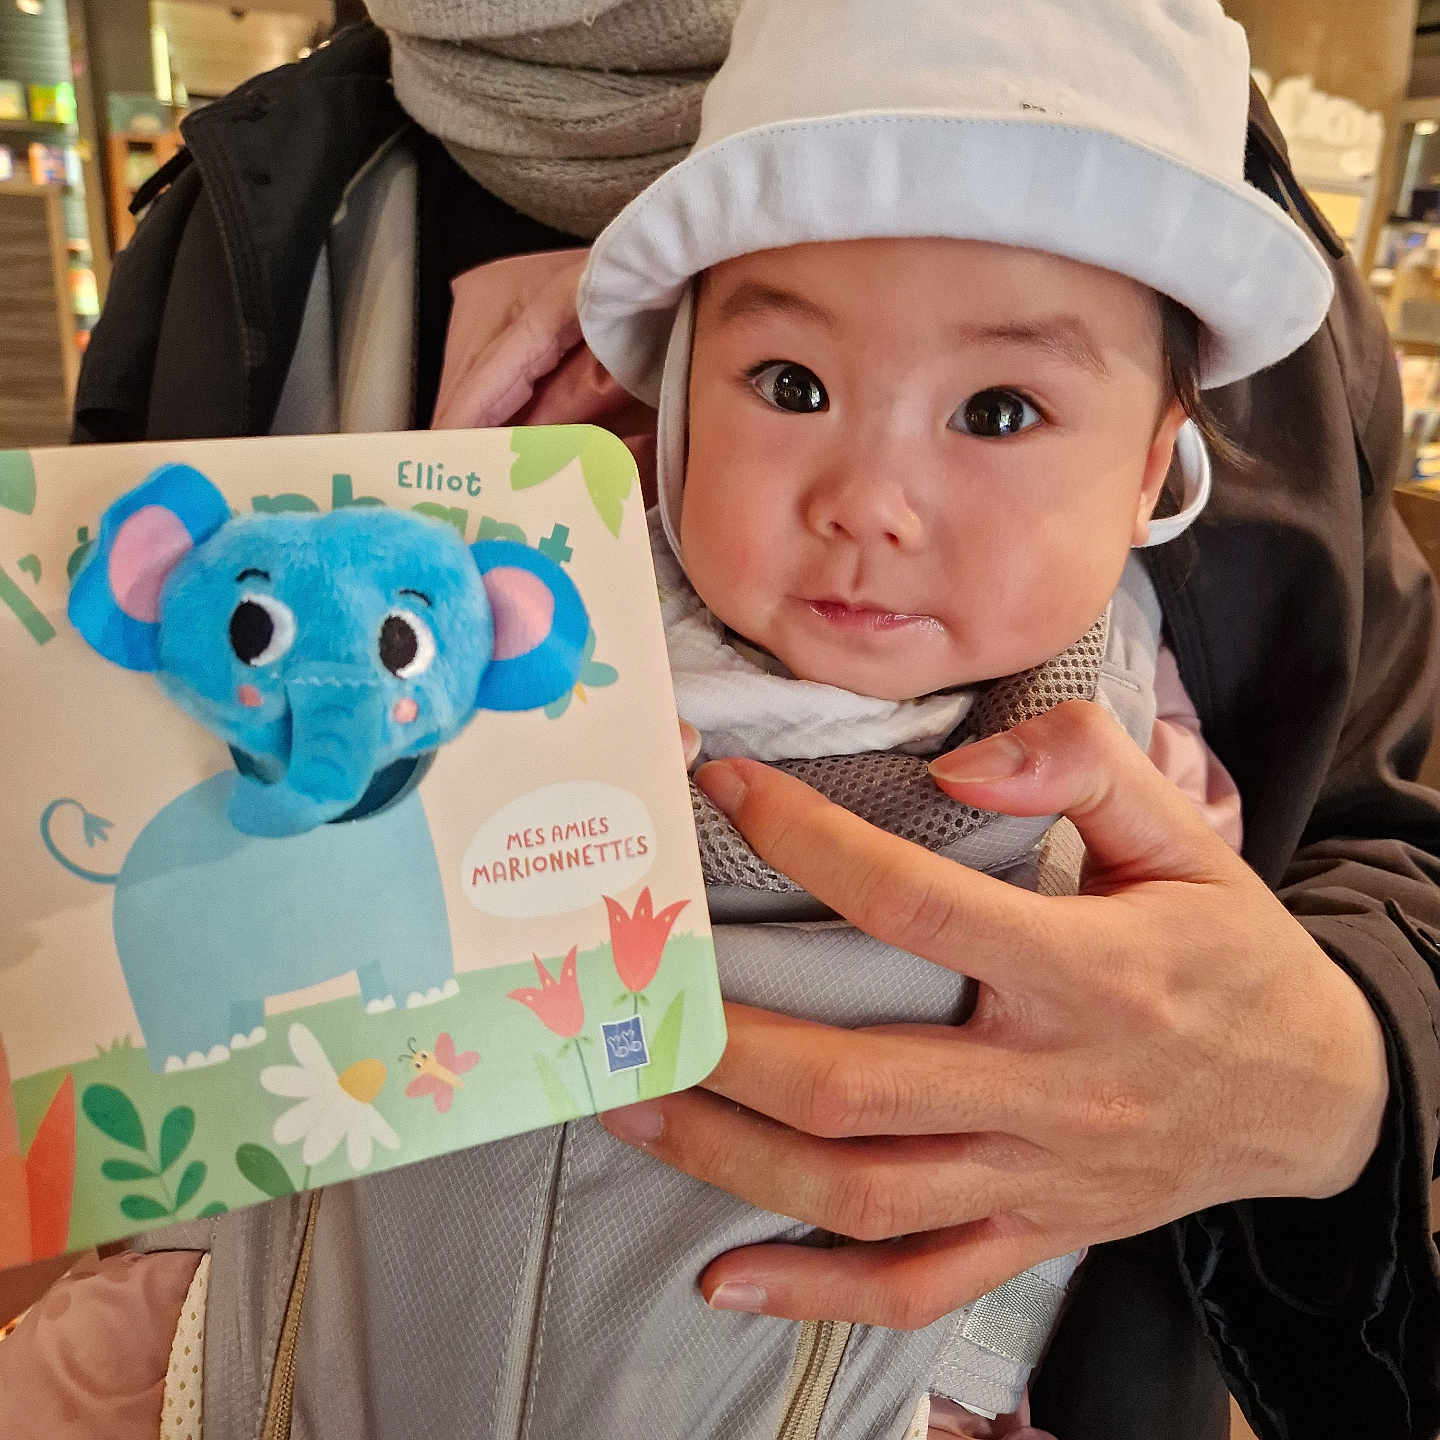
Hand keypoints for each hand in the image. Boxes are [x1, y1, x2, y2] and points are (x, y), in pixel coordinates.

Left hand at [600, 700, 1388, 1326]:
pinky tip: (725, 1279)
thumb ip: (1082, 764)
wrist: (1315, 1094)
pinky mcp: (1031, 1236)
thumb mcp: (1184, 834)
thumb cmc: (1231, 952)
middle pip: (855, 1083)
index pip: (915, 906)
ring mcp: (1035, 1180)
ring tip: (634, 1102)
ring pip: (860, 1190)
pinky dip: (815, 1295)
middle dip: (725, 1039)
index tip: (725, 790)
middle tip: (636, 987)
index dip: (809, 843)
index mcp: (1087, 973)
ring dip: (731, 1156)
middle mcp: (1050, 1089)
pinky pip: (914, 1285)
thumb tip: (955, 763)